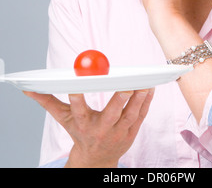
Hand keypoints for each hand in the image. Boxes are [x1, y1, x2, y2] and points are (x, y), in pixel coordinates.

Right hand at [24, 88, 153, 167]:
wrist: (95, 159)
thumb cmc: (79, 132)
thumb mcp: (64, 118)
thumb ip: (49, 101)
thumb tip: (29, 88)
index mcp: (83, 124)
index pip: (78, 111)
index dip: (77, 99)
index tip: (76, 85)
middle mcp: (101, 130)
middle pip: (110, 115)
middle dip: (118, 100)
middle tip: (126, 85)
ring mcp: (118, 133)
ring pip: (130, 116)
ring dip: (138, 100)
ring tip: (144, 84)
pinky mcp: (131, 133)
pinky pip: (141, 116)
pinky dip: (146, 103)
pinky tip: (150, 88)